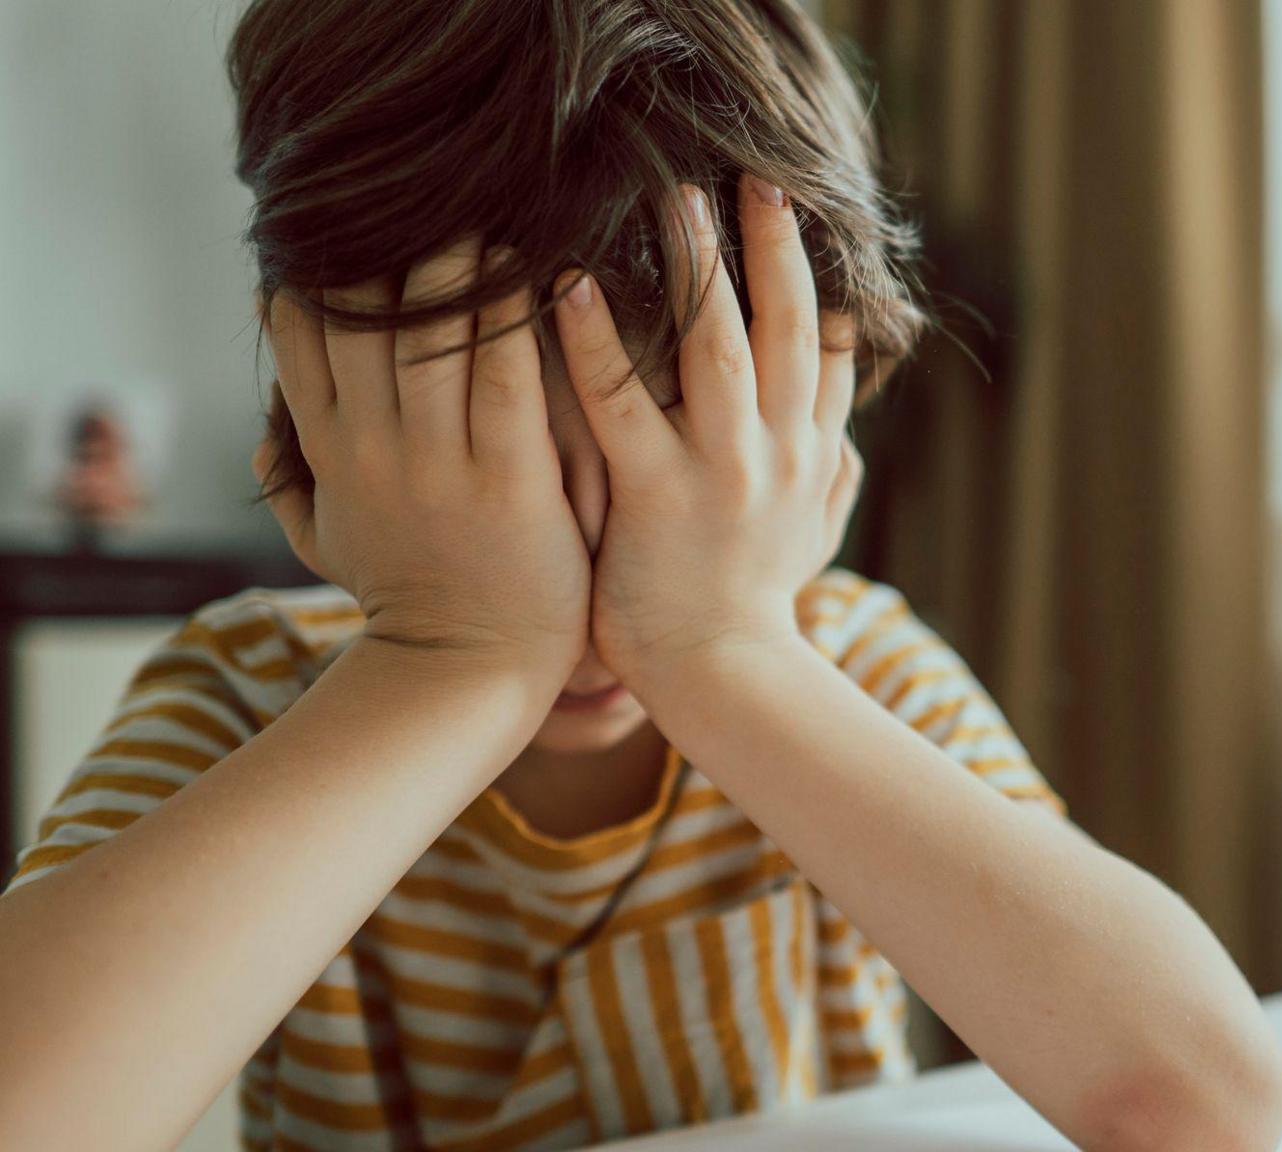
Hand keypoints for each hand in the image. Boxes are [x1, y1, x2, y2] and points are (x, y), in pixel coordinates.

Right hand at [259, 239, 590, 686]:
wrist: (465, 674)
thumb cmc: (409, 600)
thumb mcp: (328, 542)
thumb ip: (291, 481)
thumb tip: (257, 433)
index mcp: (333, 451)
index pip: (305, 334)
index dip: (321, 265)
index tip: (345, 214)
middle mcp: (378, 447)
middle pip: (364, 318)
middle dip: (387, 245)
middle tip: (422, 183)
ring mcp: (442, 464)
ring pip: (434, 336)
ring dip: (453, 262)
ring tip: (478, 199)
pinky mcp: (511, 481)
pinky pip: (509, 380)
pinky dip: (519, 319)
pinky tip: (535, 264)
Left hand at [553, 177, 861, 684]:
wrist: (722, 683)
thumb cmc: (753, 607)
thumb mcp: (813, 537)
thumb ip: (831, 476)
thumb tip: (849, 433)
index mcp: (810, 453)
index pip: (829, 351)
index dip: (821, 278)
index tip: (803, 214)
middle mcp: (778, 451)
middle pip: (787, 327)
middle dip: (772, 247)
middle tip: (750, 173)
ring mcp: (722, 472)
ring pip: (719, 348)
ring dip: (697, 268)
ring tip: (674, 197)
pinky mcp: (656, 497)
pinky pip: (623, 404)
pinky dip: (597, 340)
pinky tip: (568, 284)